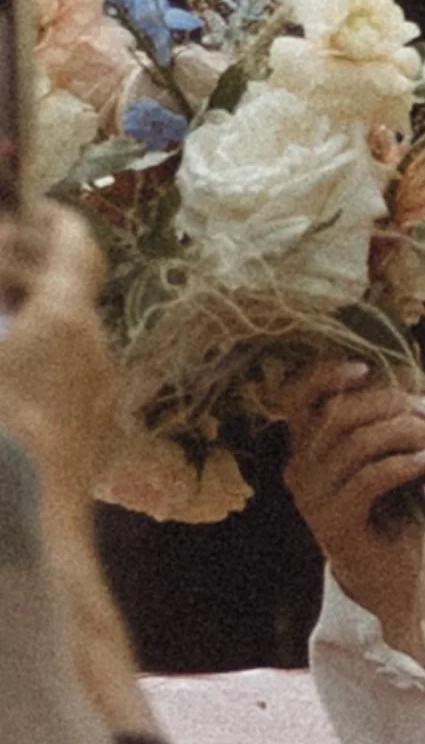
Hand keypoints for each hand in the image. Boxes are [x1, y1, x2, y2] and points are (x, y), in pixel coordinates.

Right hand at [0, 204, 115, 534]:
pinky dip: (34, 360)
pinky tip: (4, 376)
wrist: (19, 537)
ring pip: (67, 336)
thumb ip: (0, 285)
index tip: (30, 206)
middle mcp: (93, 351)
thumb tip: (4, 240)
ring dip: (29, 317)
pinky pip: (64, 379)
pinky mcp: (87, 437)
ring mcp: (96, 398)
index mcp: (63, 319)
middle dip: (28, 268)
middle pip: (68, 290)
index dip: (52, 219)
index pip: (74, 246)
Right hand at [279, 360, 424, 656]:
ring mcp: (312, 498)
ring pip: (357, 444)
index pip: (297, 398)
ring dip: (408, 434)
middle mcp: (300, 469)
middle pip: (339, 415)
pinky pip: (369, 479)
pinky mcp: (333, 521)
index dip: (326, 375)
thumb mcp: (389, 462)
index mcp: (306, 448)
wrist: (387, 582)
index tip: (366, 366)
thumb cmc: (391, 517)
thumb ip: (390, 427)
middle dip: (394, 406)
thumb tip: (423, 389)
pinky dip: (404, 464)